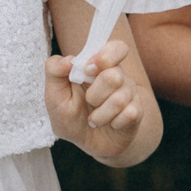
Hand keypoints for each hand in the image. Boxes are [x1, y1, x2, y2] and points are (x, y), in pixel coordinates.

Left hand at [46, 40, 144, 157]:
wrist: (86, 142)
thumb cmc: (71, 115)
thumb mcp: (54, 95)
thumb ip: (54, 72)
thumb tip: (68, 60)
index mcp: (99, 67)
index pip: (117, 48)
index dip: (105, 56)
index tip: (88, 70)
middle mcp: (119, 77)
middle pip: (114, 75)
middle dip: (94, 94)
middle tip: (88, 102)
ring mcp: (130, 95)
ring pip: (119, 99)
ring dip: (99, 115)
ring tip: (93, 119)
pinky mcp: (136, 113)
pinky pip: (129, 114)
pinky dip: (112, 123)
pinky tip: (109, 125)